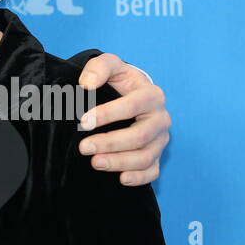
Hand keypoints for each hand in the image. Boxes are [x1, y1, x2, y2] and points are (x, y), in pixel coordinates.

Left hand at [75, 53, 169, 185]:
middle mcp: (160, 118)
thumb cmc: (119, 79)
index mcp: (152, 95)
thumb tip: (87, 84)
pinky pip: (153, 171)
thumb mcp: (110, 65)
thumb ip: (99, 67)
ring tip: (95, 163)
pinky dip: (139, 178)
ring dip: (120, 162)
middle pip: (139, 136)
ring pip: (146, 156)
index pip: (133, 106)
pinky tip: (121, 179)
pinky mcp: (157, 155)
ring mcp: (160, 139)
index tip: (83, 122)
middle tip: (84, 148)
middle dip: (111, 143)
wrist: (131, 92)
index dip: (108, 114)